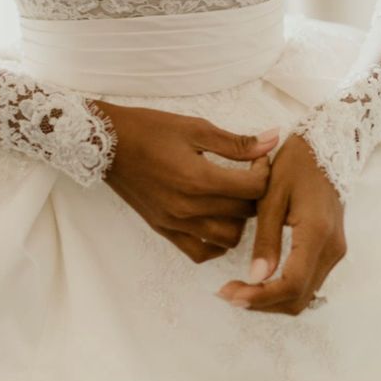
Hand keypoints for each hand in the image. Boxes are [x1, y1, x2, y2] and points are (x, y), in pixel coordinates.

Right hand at [91, 100, 279, 263]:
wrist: (107, 144)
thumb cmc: (150, 129)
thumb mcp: (195, 127)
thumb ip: (235, 141)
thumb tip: (272, 140)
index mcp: (199, 179)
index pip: (253, 189)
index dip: (265, 172)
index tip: (258, 158)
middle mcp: (189, 208)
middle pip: (244, 214)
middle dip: (255, 194)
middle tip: (249, 175)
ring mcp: (176, 223)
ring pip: (228, 238)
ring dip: (239, 220)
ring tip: (233, 197)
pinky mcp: (164, 230)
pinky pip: (200, 252)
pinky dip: (215, 242)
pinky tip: (216, 220)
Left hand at [216, 133, 346, 314]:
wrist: (325, 145)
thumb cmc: (294, 163)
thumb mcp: (272, 194)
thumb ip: (266, 238)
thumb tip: (255, 277)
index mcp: (316, 232)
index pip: (292, 283)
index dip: (261, 296)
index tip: (230, 294)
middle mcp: (332, 248)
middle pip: (299, 297)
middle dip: (262, 303)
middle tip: (228, 293)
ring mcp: (335, 251)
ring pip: (304, 294)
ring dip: (272, 299)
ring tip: (238, 289)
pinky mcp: (330, 249)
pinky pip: (308, 281)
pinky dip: (283, 289)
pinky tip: (258, 280)